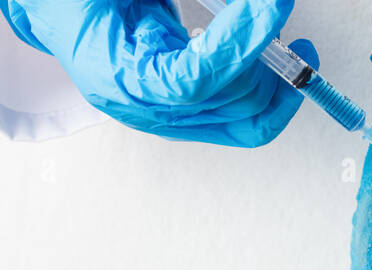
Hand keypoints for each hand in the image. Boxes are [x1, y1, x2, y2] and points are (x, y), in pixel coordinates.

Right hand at [1, 0, 318, 146]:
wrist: (58, 13)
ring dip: (274, 73)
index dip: (239, 44)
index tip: (271, 8)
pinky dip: (267, 88)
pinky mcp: (190, 117)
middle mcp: (148, 111)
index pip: (195, 79)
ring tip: (278, 29)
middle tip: (275, 8)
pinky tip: (274, 55)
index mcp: (120, 78)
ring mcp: (171, 120)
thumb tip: (248, 4)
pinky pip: (243, 119)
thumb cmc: (77, 3)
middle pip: (231, 101)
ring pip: (247, 116)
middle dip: (264, 55)